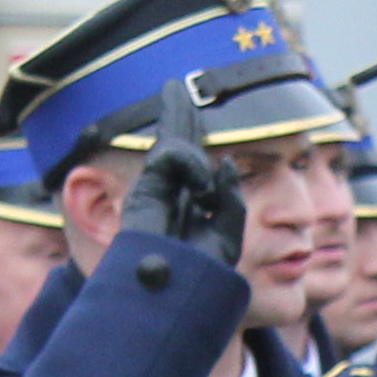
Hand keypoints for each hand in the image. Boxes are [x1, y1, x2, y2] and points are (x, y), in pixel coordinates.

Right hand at [118, 71, 241, 262]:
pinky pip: (172, 153)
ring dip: (195, 160)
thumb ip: (230, 199)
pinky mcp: (145, 186)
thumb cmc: (201, 273)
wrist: (176, 290)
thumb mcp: (228, 235)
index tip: (190, 115)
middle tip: (175, 87)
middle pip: (177, 143)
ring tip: (203, 194)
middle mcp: (173, 193)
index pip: (196, 163)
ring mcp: (158, 188)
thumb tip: (228, 163)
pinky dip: (191, 164)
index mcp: (193, 205)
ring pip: (177, 146)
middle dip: (178, 114)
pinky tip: (199, 188)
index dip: (195, 140)